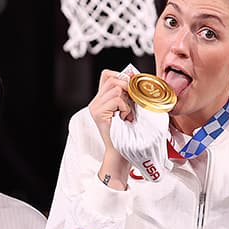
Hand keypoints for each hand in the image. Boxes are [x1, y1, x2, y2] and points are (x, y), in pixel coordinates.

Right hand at [86, 70, 135, 190]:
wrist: (121, 154)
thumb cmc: (128, 134)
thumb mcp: (129, 109)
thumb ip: (128, 94)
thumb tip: (132, 74)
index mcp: (101, 100)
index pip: (107, 75)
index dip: (121, 76)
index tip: (131, 89)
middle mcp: (95, 102)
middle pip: (112, 78)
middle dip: (127, 87)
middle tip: (132, 103)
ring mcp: (95, 107)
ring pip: (115, 87)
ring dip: (127, 100)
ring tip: (128, 113)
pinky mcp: (98, 113)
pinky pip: (116, 98)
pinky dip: (125, 107)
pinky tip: (125, 117)